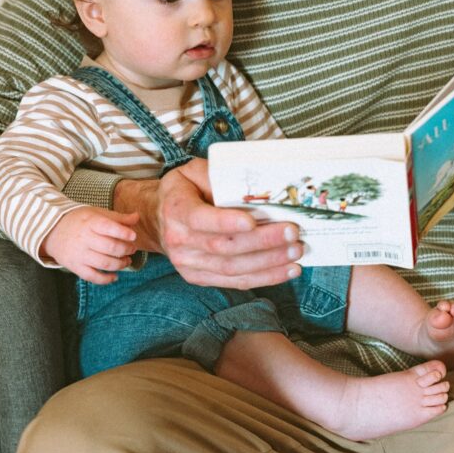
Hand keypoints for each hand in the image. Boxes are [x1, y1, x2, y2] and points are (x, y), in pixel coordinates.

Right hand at [42, 207, 138, 282]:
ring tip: (127, 261)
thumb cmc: (80, 221)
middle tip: (133, 249)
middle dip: (126, 249)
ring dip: (120, 264)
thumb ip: (117, 218)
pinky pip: (92, 276)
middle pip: (110, 247)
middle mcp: (84, 239)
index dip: (123, 233)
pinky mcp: (75, 267)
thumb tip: (136, 217)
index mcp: (91, 223)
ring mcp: (79, 254)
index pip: (108, 227)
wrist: (52, 231)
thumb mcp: (97, 213)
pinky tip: (115, 276)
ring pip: (104, 263)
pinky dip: (105, 279)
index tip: (133, 236)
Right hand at [114, 158, 302, 288]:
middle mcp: (180, 241)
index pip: (200, 219)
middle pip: (224, 247)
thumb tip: (249, 185)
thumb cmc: (182, 190)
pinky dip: (264, 278)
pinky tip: (287, 270)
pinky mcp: (200, 278)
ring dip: (269, 263)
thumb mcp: (192, 171)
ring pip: (232, 268)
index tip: (252, 221)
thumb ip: (215, 175)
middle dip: (262, 242)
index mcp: (176, 210)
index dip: (226, 222)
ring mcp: (189, 264)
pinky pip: (235, 281)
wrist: (157, 219)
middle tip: (292, 233)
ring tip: (296, 252)